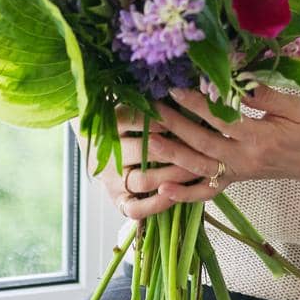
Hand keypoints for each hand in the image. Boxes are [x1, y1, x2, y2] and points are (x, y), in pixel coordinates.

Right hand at [97, 105, 213, 220]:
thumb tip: (185, 90)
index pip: (128, 119)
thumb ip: (155, 103)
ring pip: (142, 181)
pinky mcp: (117, 200)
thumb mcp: (137, 107)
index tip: (175, 118)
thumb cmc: (132, 122)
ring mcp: (111, 180)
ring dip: (171, 175)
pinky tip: (174, 195)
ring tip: (195, 169)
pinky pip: (134, 209)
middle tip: (198, 146)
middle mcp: (107, 154)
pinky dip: (155, 204)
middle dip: (171, 149)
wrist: (101, 147)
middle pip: (139, 151)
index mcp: (109, 126)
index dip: (153, 119)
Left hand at [149, 83, 299, 203]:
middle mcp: (246, 159)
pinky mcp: (235, 179)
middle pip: (204, 144)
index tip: (177, 89)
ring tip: (151, 140)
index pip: (222, 120)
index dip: (198, 104)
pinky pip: (208, 191)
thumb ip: (265, 95)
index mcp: (261, 138)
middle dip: (177, 126)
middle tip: (154, 109)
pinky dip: (185, 194)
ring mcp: (238, 172)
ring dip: (173, 155)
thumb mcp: (295, 107)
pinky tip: (164, 189)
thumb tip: (238, 80)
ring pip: (200, 167)